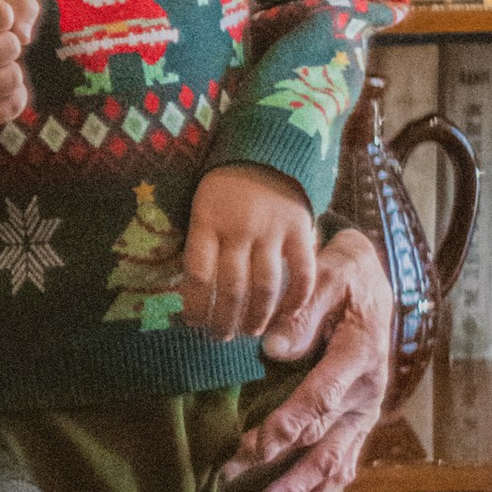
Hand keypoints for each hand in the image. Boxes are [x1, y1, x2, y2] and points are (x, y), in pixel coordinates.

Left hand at [183, 163, 318, 342]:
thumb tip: (189, 296)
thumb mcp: (201, 210)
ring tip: (250, 332)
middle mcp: (238, 228)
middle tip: (221, 338)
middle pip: (231, 288)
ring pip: (265, 286)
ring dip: (258, 317)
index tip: (195, 325)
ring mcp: (271, 228)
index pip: (198, 276)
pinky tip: (289, 313)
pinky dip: (297, 297)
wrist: (266, 153)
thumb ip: (201, 246)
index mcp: (206, 222)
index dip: (196, 307)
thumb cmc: (225, 191)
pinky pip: (302, 270)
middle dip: (225, 321)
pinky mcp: (300, 228)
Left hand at [221, 226, 392, 491]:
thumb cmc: (344, 276)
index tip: (255, 447)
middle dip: (290, 471)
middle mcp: (367, 390)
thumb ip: (304, 309)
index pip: (320, 398)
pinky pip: (348, 458)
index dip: (287, 426)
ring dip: (306, 489)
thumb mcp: (327, 276)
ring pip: (339, 457)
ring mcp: (366, 409)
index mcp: (360, 355)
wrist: (375, 281)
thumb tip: (275, 349)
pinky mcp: (360, 418)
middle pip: (326, 439)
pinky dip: (329, 489)